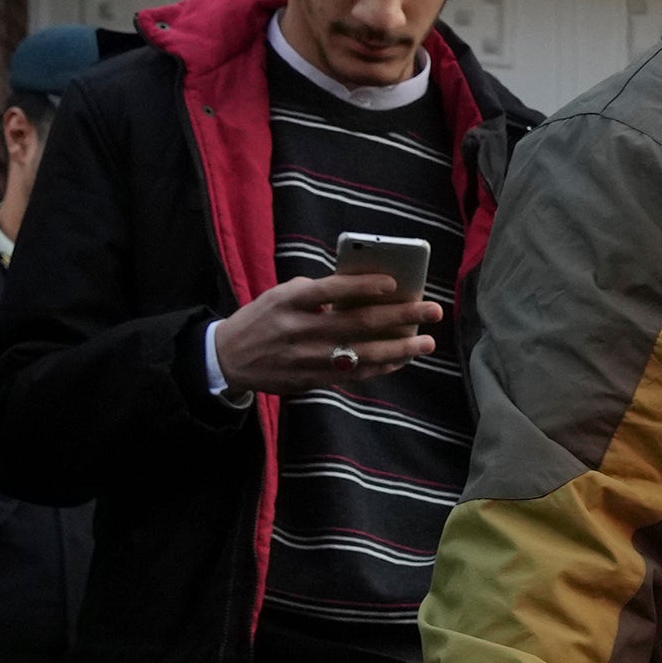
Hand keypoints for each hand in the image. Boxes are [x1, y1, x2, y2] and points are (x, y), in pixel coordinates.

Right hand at [210, 268, 444, 398]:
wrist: (229, 358)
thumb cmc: (263, 319)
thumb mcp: (280, 296)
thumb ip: (316, 292)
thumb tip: (362, 289)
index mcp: (289, 301)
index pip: (331, 290)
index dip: (363, 286)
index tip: (394, 283)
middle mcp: (299, 330)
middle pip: (358, 322)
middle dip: (400, 316)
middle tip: (432, 310)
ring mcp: (307, 358)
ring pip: (362, 354)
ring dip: (400, 349)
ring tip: (427, 342)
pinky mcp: (313, 379)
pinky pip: (354, 374)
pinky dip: (381, 367)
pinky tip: (402, 360)